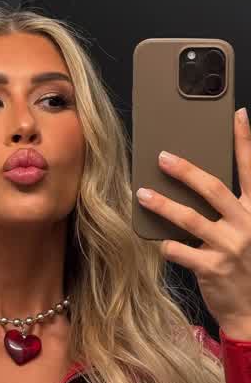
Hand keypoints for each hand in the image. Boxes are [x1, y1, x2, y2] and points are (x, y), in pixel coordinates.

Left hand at [136, 108, 250, 338]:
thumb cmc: (246, 266)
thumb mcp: (248, 233)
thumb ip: (232, 210)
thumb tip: (198, 186)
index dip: (246, 142)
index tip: (238, 115)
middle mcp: (247, 225)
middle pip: (213, 189)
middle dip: (186, 171)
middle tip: (163, 157)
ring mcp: (229, 247)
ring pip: (189, 218)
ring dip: (162, 204)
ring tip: (142, 194)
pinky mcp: (212, 267)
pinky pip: (178, 249)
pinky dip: (165, 244)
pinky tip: (158, 242)